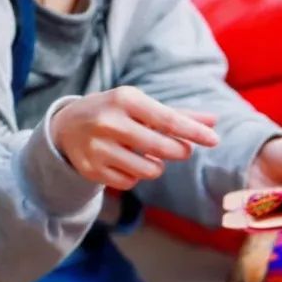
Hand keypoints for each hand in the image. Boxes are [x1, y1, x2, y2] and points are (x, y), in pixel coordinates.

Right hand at [50, 88, 218, 191]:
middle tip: (184, 150)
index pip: (167, 119)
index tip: (214, 140)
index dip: (193, 131)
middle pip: (160, 147)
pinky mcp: (90, 169)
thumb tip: (214, 121)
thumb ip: (178, 114)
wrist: (67, 126)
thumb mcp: (142, 105)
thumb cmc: (117, 111)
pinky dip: (136, 176)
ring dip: (158, 166)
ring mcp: (97, 147)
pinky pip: (129, 183)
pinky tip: (127, 162)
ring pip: (147, 170)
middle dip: (180, 151)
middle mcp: (108, 122)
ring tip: (151, 155)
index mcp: (125, 99)